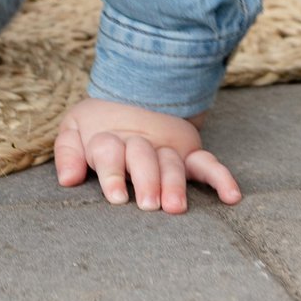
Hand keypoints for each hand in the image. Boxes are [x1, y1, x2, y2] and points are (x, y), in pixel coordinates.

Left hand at [53, 96, 239, 212]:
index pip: (110, 151)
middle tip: (147, 204)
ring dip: (175, 184)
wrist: (131, 93)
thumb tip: (68, 180)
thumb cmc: (98, 124)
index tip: (116, 197)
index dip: (112, 173)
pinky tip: (232, 196)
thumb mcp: (74, 130)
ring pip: (172, 163)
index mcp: (109, 138)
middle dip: (146, 180)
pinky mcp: (188, 152)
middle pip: (143, 158)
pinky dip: (222, 178)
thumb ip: (68, 152)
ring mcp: (166, 148)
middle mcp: (139, 143)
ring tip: (175, 207)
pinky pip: (208, 163)